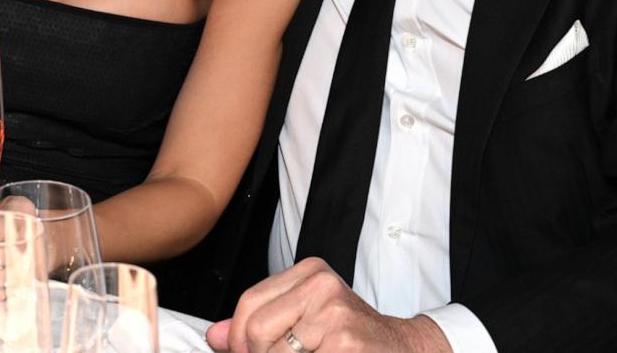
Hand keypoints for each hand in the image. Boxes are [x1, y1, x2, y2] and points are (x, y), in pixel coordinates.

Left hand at [206, 258, 449, 351]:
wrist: (401, 349)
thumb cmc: (350, 338)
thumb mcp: (303, 320)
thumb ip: (259, 324)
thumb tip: (216, 336)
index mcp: (310, 271)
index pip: (249, 303)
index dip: (239, 338)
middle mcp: (322, 284)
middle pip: (255, 328)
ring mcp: (334, 312)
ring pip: (271, 352)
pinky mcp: (344, 342)